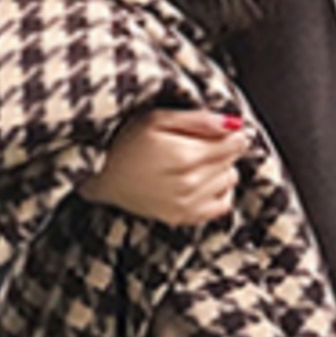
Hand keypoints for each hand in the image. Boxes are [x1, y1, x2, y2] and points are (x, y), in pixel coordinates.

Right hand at [78, 107, 247, 225]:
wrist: (101, 176)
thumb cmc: (124, 142)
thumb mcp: (157, 118)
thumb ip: (198, 120)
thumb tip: (234, 124)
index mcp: (184, 156)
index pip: (234, 144)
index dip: (231, 133)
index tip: (220, 129)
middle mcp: (188, 184)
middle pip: (232, 162)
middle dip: (222, 149)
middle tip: (197, 143)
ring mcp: (186, 205)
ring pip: (230, 181)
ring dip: (220, 170)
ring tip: (194, 162)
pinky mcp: (183, 218)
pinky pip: (223, 205)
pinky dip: (217, 192)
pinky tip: (199, 182)